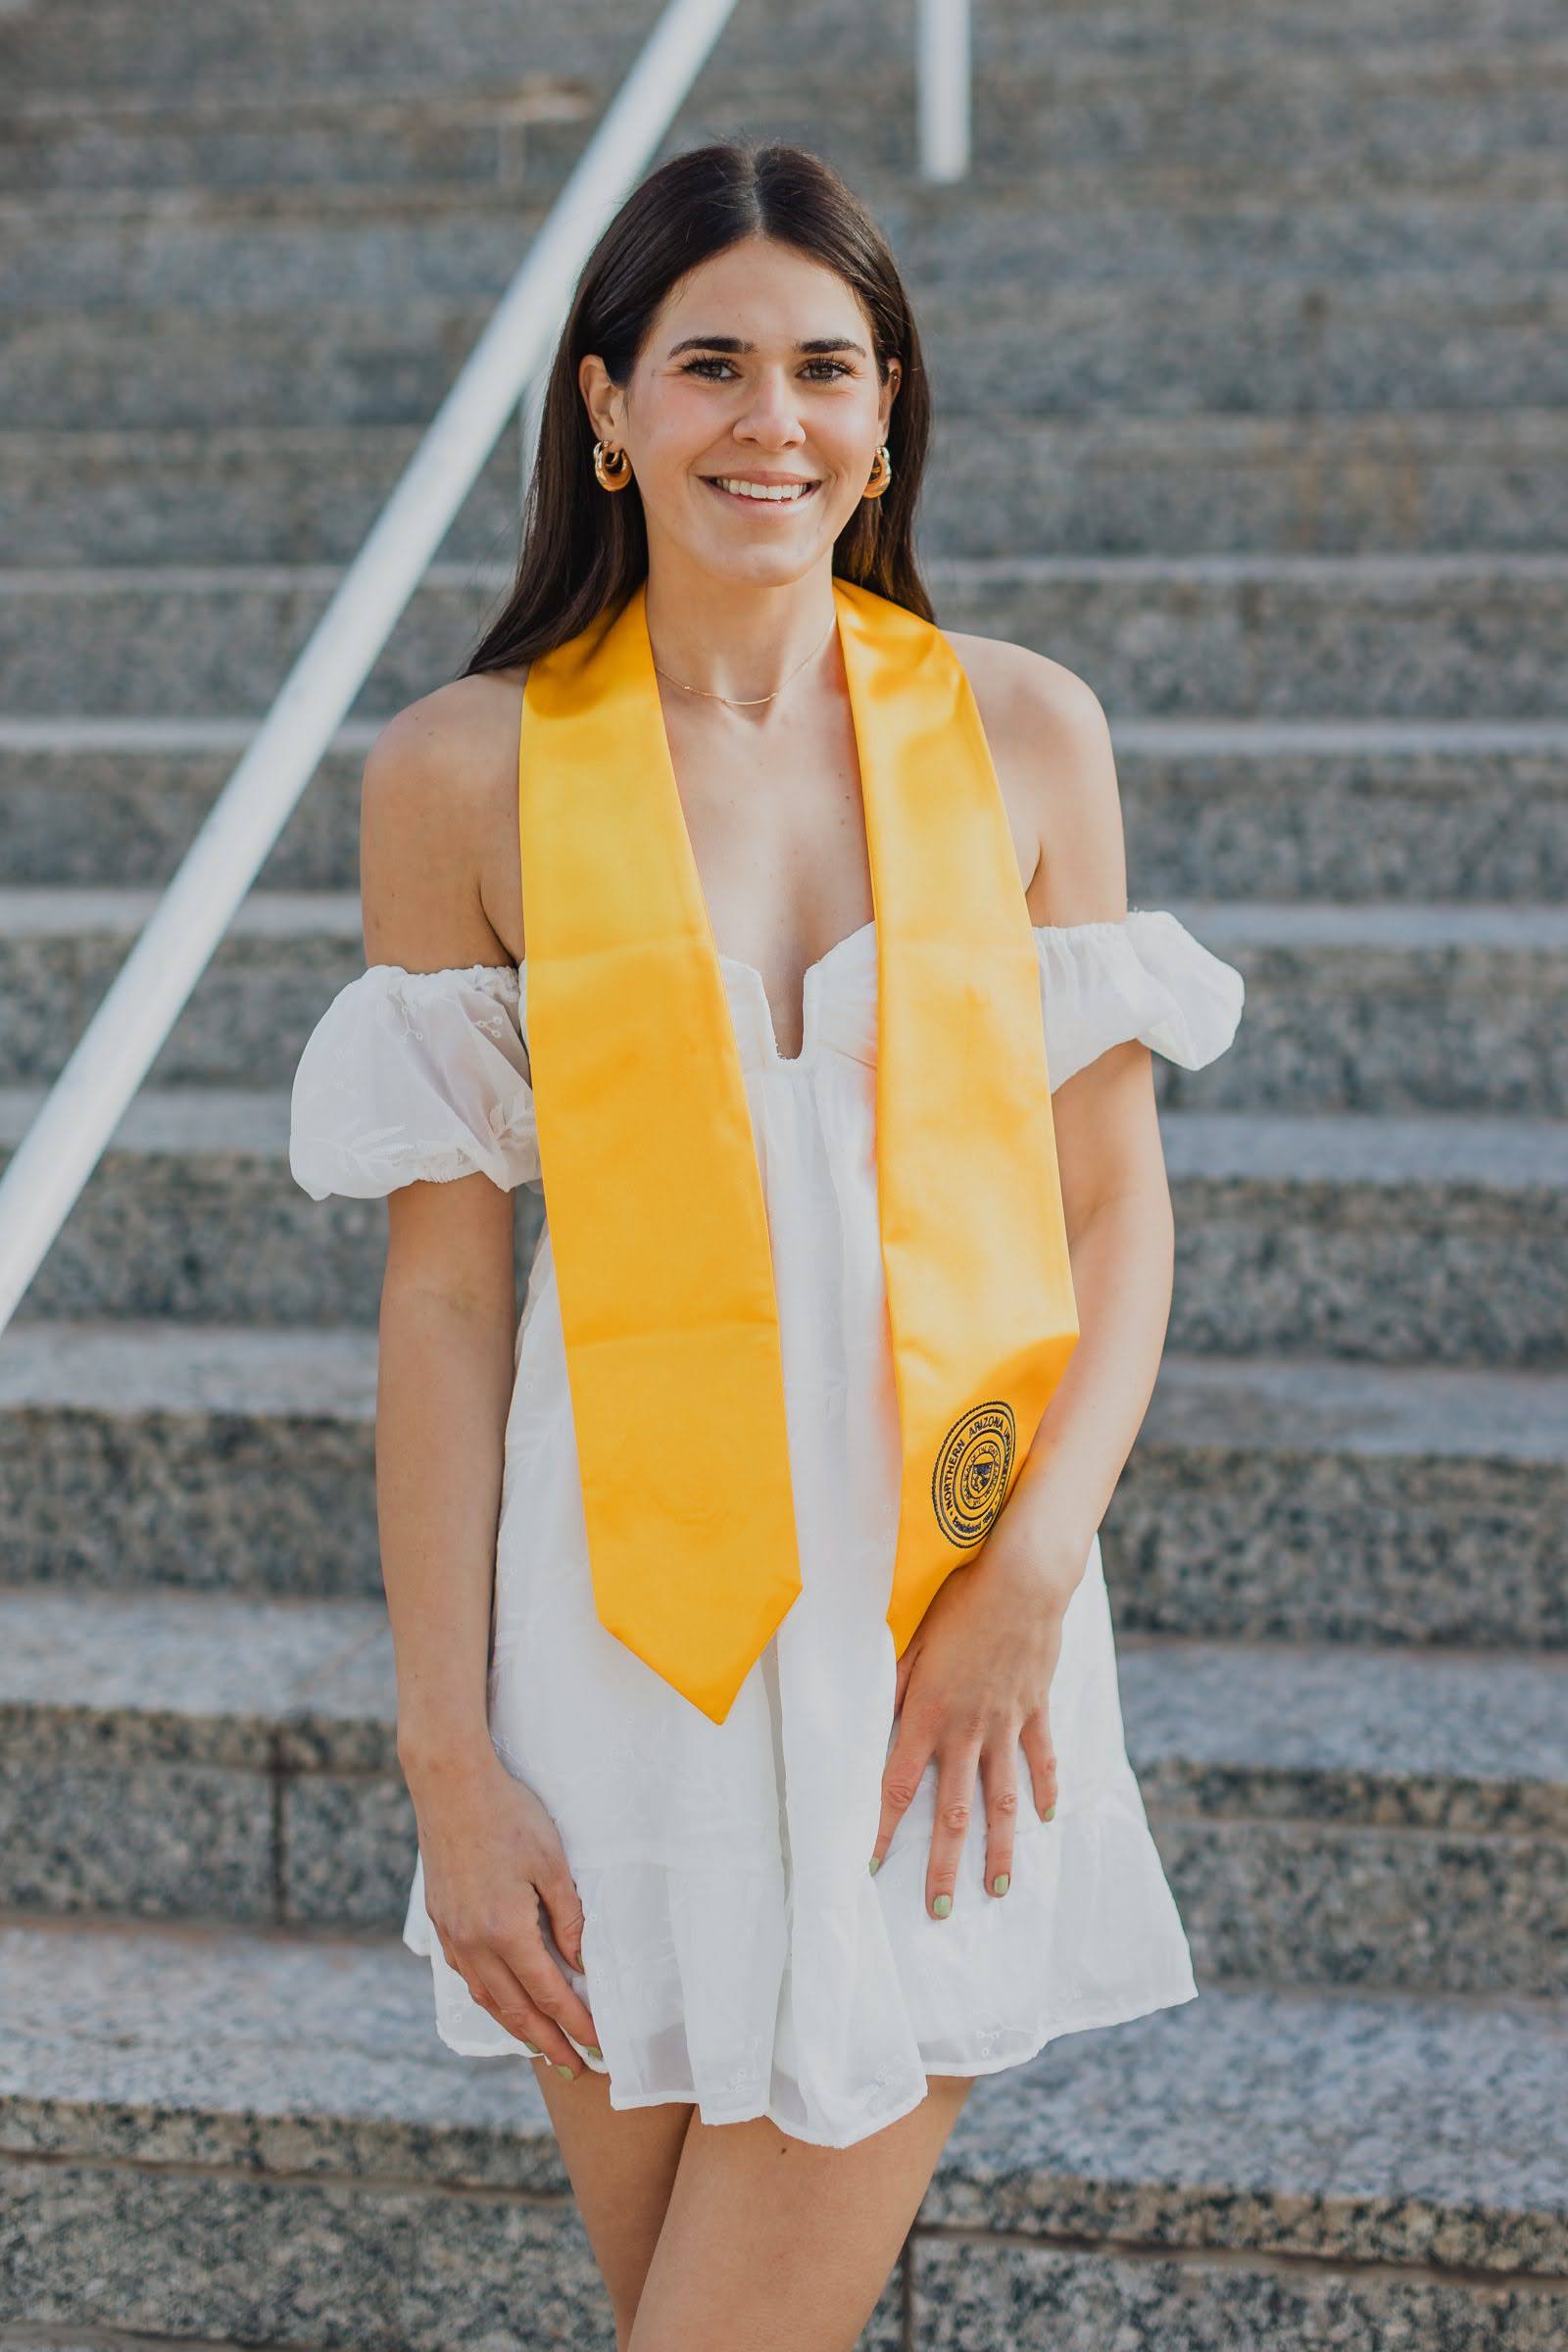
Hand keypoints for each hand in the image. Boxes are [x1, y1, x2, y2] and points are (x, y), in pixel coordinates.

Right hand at [405, 1743, 599, 2077]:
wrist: (450, 1785)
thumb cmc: (509, 1815)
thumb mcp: (552, 1864)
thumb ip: (568, 1919)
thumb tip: (579, 1964)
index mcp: (506, 1932)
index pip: (548, 1994)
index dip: (574, 2024)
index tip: (596, 2047)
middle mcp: (474, 1943)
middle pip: (515, 2010)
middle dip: (547, 2043)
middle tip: (574, 2067)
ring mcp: (453, 1935)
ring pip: (486, 1998)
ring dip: (516, 2028)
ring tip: (541, 2047)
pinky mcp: (441, 1921)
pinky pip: (466, 1976)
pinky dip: (488, 1999)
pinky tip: (501, 2001)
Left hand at [870, 1534, 1071, 1919]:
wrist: (1022, 1579)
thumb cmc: (957, 1601)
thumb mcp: (910, 1639)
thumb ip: (888, 1683)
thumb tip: (862, 1718)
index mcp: (927, 1713)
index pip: (896, 1785)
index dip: (880, 1828)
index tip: (868, 1866)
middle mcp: (966, 1729)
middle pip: (951, 1811)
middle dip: (941, 1864)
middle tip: (938, 1911)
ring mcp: (1005, 1723)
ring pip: (1001, 1800)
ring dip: (998, 1848)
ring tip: (996, 1889)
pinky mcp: (1035, 1709)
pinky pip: (1040, 1758)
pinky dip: (1045, 1789)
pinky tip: (1047, 1819)